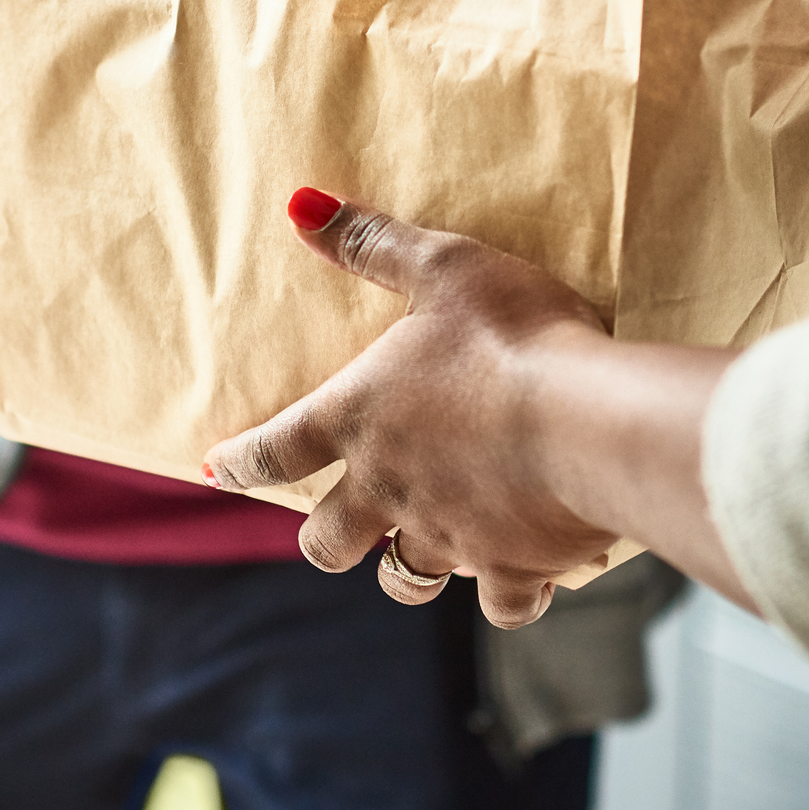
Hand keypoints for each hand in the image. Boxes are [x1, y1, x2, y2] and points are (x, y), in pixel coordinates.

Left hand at [205, 189, 626, 627]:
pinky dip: (507, 592)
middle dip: (323, 539)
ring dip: (405, 567)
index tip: (217, 469)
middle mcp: (389, 489)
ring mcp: (448, 535)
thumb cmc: (512, 335)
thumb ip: (372, 243)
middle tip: (332, 529)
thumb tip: (300, 206)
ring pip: (404, 577)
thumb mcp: (445, 268)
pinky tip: (525, 573)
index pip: (276, 449)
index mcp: (360, 418)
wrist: (590, 422)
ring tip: (423, 552)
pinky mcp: (511, 567)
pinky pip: (500, 603)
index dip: (241, 460)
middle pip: (325, 541)